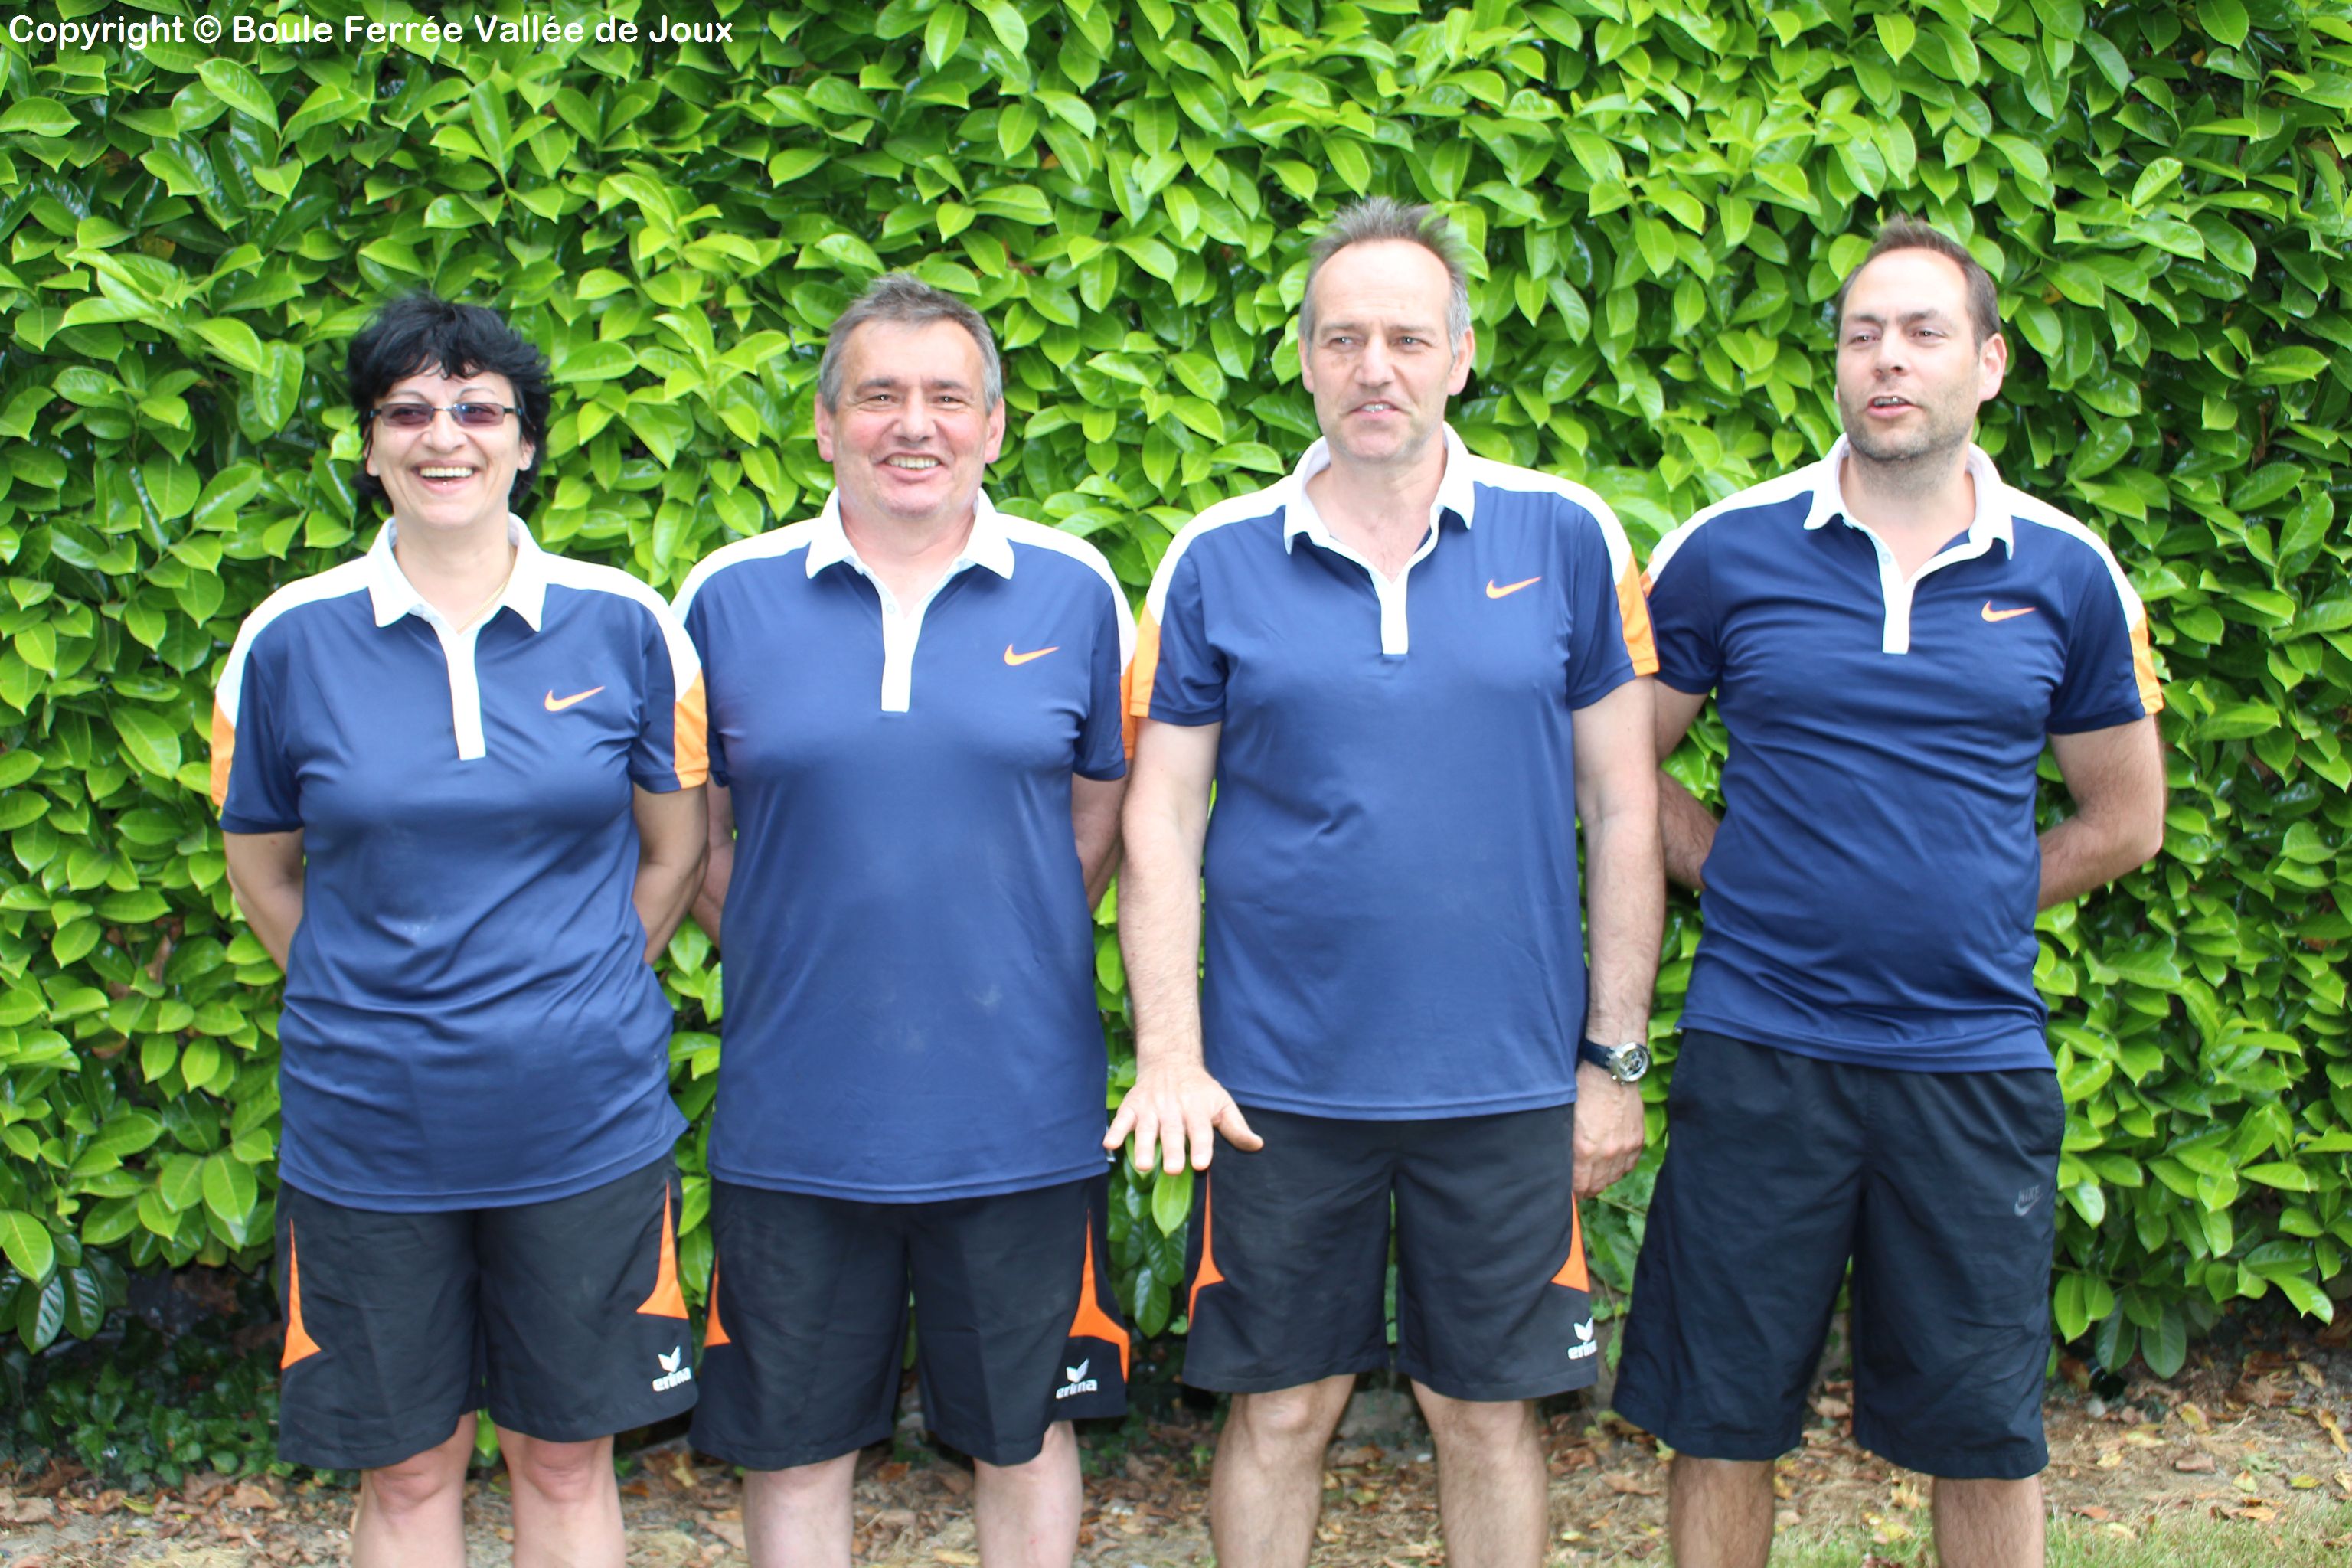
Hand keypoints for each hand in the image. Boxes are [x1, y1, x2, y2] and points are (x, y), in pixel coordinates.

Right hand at [1105, 1059, 1261, 1172]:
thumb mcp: (1222, 1103)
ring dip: (1144, 1146)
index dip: (1202, 1146)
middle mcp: (1174, 1108)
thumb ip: (1236, 1127)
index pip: (1201, 1130)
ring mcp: (1151, 1107)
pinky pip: (1122, 1119)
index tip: (1202, 1164)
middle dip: (1173, 1150)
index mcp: (1198, 1108)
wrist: (1170, 1060)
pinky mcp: (1132, 1106)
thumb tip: (1257, 1145)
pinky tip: (1110, 1144)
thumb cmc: (1200, 1090)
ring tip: (1144, 1165)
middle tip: (1174, 1169)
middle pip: (1173, 1131)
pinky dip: (1116, 1130)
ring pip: (1147, 1128)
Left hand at [1572, 1063, 1644, 1196]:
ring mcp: (1625, 1147)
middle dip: (1587, 1189)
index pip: (1579, 1184)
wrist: (1611, 1071)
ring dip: (1603, 1181)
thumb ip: (1565, 1144)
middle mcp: (1607, 1153)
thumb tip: (1562, 1163)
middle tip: (1580, 1189)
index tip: (1569, 1192)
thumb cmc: (1582, 1089)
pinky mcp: (1637, 1140)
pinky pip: (1629, 1166)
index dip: (1573, 1192)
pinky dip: (1620, 1170)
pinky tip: (1611, 1168)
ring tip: (1595, 1178)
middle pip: (1597, 1185)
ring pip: (1614, 1178)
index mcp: (1585, 1149)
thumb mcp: (1566, 1118)